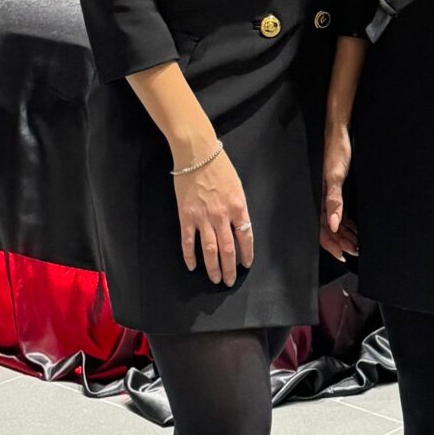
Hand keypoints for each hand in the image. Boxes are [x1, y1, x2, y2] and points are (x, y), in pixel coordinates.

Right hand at [174, 144, 253, 285]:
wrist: (197, 153)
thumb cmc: (219, 166)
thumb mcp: (237, 186)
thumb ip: (238, 207)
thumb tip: (239, 226)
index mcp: (238, 207)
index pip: (245, 237)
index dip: (247, 253)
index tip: (246, 264)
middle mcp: (222, 216)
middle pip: (228, 249)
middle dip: (230, 268)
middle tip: (229, 281)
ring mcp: (203, 217)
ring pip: (210, 250)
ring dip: (213, 267)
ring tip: (215, 279)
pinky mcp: (186, 216)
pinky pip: (188, 241)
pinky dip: (190, 256)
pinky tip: (192, 266)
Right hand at [320, 121, 355, 260]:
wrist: (341, 132)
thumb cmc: (336, 151)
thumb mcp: (335, 176)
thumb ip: (334, 201)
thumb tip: (333, 225)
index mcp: (321, 199)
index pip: (323, 229)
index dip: (332, 244)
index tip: (344, 255)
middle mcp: (325, 200)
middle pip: (331, 229)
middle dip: (342, 243)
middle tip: (357, 251)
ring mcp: (332, 196)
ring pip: (337, 223)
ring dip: (347, 235)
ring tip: (359, 244)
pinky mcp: (339, 190)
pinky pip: (342, 213)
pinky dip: (349, 224)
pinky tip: (357, 229)